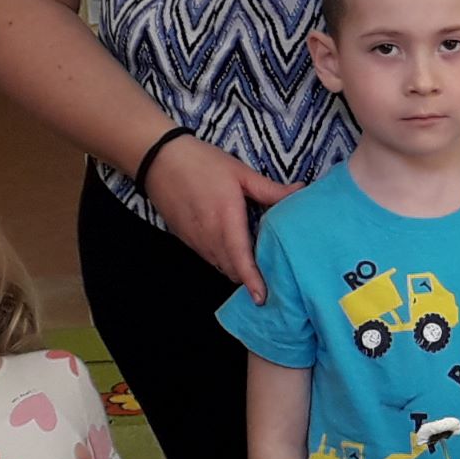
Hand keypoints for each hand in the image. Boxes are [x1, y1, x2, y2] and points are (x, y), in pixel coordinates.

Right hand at [143, 135, 293, 298]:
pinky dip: (223, 259)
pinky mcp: (186, 239)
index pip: (241, 260)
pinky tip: (234, 248)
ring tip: (255, 263)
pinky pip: (208, 257)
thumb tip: (301, 191)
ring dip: (236, 268)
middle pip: (232, 270)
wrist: (158, 160)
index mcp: (226, 220)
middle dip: (250, 276)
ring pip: (220, 265)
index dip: (252, 281)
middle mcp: (209, 236)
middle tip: (271, 273)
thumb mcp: (240, 173)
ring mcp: (195, 240)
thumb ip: (270, 190)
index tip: (263, 298)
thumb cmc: (202, 163)